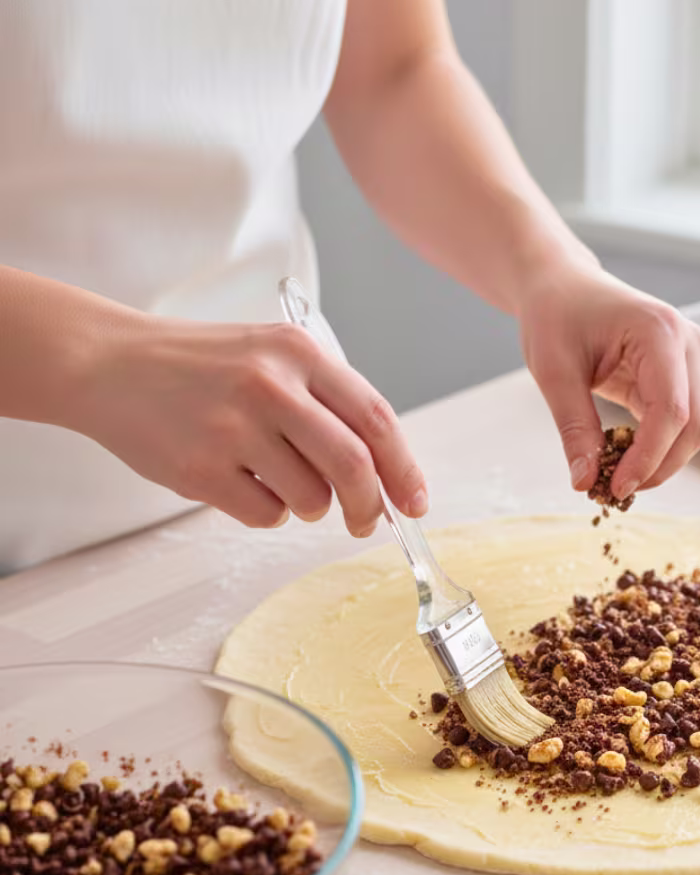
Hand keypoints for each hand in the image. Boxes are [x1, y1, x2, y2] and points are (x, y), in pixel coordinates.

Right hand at [71, 316, 427, 535]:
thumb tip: (386, 474)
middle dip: (370, 505)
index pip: (376, 418)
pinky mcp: (200, 468)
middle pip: (353, 466)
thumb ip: (328, 404)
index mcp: (298, 353)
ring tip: (277, 479)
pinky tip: (239, 481)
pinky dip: (267, 512)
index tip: (414, 500)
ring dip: (309, 505)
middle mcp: (270, 386)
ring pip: (311, 498)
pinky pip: (266, 515)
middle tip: (365, 521)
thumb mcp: (272, 357)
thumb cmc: (203, 367)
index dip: (404, 467)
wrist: (110, 364)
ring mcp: (233, 427)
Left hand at [519, 263, 699, 499]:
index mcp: (659, 332)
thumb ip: (574, 428)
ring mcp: (689, 357)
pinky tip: (622, 458)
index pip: (671, 410)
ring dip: (660, 460)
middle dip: (659, 466)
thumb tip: (586, 483)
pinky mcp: (680, 373)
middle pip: (694, 425)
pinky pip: (678, 421)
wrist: (560, 285)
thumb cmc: (555, 315)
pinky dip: (654, 446)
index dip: (649, 457)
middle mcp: (687, 342)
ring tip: (615, 477)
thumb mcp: (554, 373)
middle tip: (614, 491)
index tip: (616, 487)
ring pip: (693, 428)